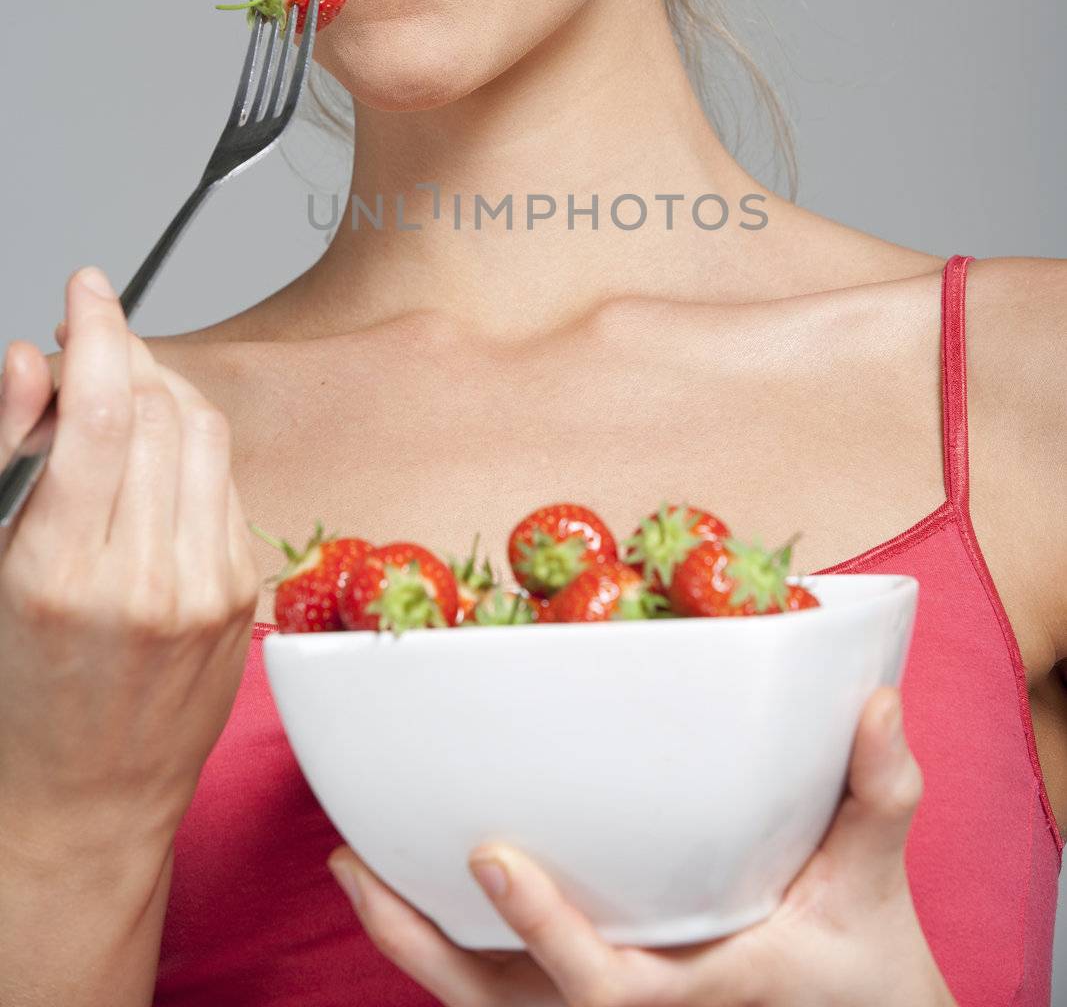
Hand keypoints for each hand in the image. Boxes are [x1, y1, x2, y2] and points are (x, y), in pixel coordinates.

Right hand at [0, 266, 260, 864]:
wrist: (84, 799)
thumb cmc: (18, 693)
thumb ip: (8, 453)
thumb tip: (30, 357)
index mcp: (59, 574)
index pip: (98, 412)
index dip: (95, 329)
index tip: (86, 287)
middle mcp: (144, 578)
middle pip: (156, 407)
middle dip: (121, 354)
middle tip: (87, 348)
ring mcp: (206, 586)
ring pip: (202, 429)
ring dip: (161, 389)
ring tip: (119, 395)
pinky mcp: (243, 591)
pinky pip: (225, 477)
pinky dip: (189, 445)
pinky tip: (154, 457)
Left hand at [326, 685, 956, 1006]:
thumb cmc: (860, 963)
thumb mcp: (872, 884)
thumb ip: (879, 794)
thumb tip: (878, 703)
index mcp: (690, 996)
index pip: (601, 989)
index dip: (543, 933)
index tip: (492, 856)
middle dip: (420, 945)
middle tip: (353, 861)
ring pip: (485, 1001)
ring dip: (415, 941)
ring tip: (355, 863)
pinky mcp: (585, 1004)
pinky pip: (497, 986)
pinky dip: (447, 942)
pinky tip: (415, 880)